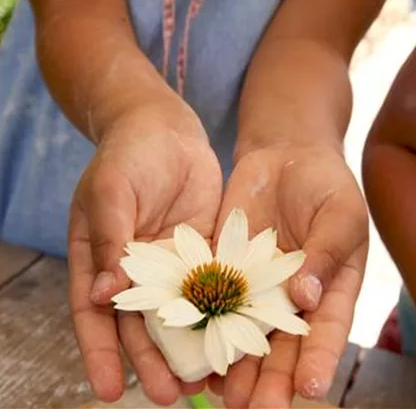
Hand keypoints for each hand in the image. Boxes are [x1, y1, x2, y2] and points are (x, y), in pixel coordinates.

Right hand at [68, 103, 221, 403]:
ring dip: (187, 345)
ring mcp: (171, 262)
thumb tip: (104, 295)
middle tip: (165, 395)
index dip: (100, 352)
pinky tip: (230, 335)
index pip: (95, 313)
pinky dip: (218, 312)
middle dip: (149, 359)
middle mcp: (136, 268)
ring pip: (179, 312)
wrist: (166, 129)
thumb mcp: (111, 194)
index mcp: (101, 257)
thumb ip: (109, 242)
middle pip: (140, 322)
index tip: (108, 390)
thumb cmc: (129, 156)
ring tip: (199, 382)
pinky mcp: (204, 251)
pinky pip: (211, 286)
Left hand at [208, 143, 367, 407]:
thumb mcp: (338, 213)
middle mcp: (291, 293)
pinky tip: (195, 347)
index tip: (307, 387)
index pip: (325, 330)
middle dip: (270, 378)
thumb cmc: (325, 183)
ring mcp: (256, 281)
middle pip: (281, 343)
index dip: (317, 359)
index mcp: (329, 286)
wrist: (285, 156)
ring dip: (235, 363)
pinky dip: (205, 322)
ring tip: (223, 396)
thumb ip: (326, 254)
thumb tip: (307, 297)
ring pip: (245, 329)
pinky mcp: (225, 265)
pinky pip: (214, 297)